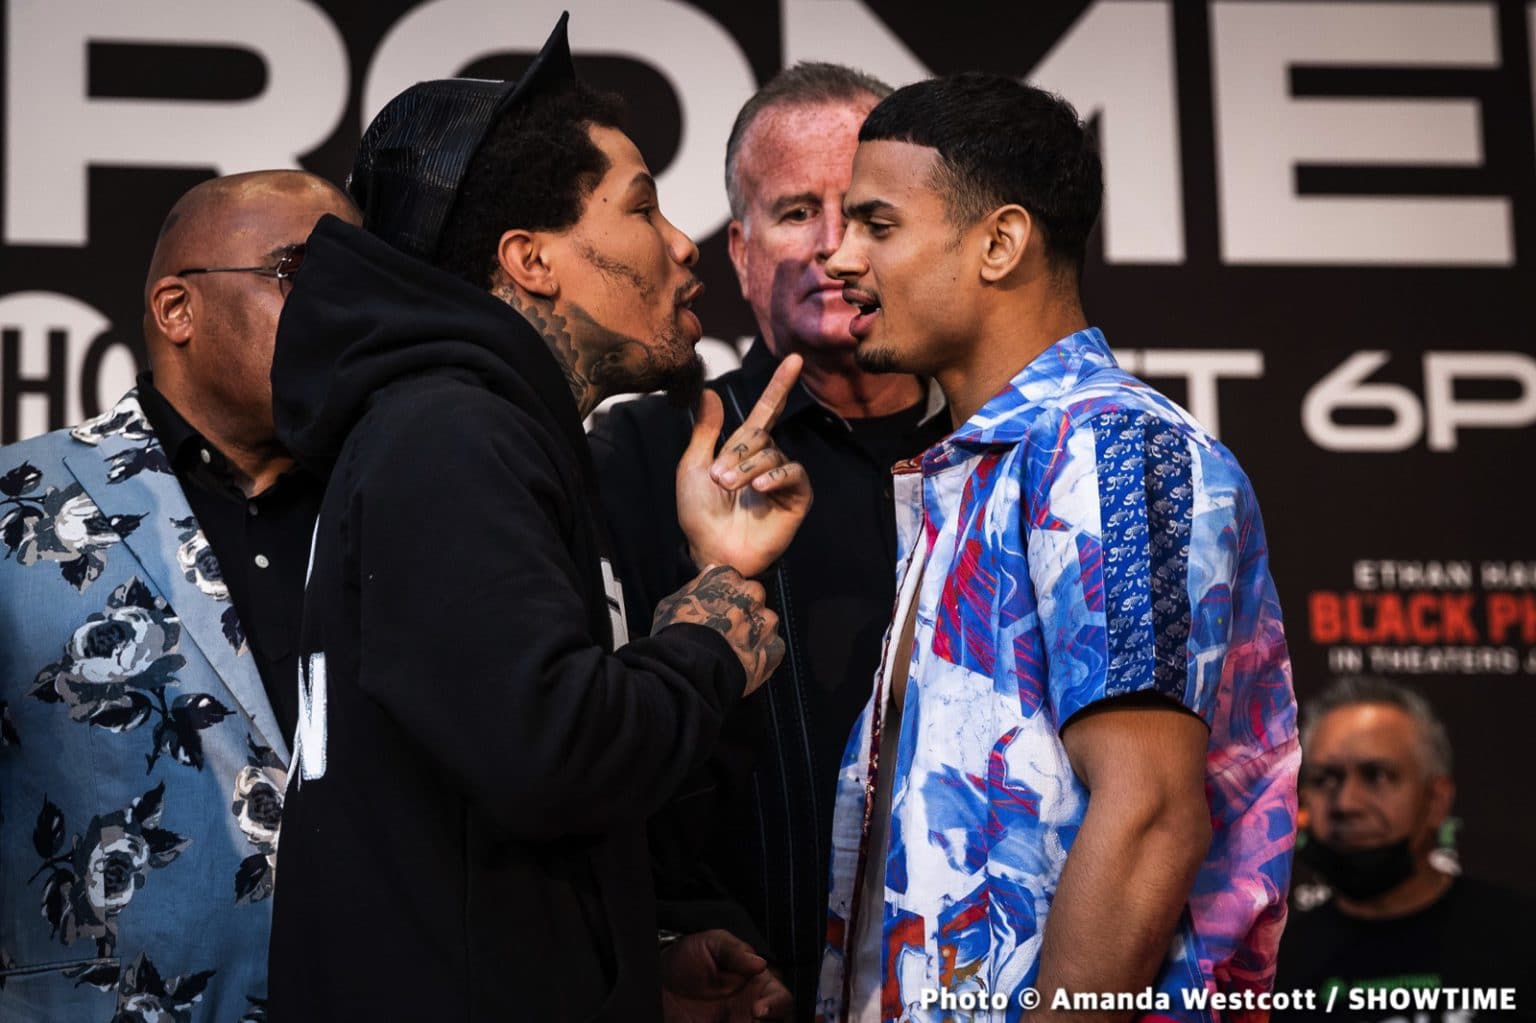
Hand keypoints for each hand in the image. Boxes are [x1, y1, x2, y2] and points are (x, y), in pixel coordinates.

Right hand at [653, 565, 784, 694]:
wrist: (691, 670)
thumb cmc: (676, 635)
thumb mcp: (673, 602)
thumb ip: (695, 584)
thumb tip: (710, 571)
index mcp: (727, 579)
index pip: (732, 579)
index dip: (724, 597)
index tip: (715, 611)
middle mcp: (751, 594)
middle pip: (753, 598)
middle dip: (743, 611)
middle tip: (725, 631)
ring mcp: (765, 622)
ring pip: (765, 622)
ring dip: (755, 633)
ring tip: (734, 650)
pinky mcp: (774, 648)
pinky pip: (773, 647)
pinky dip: (762, 655)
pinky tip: (744, 663)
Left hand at [660, 929, 794, 1022]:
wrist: (658, 982)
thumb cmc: (687, 959)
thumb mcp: (710, 944)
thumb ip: (735, 950)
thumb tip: (760, 963)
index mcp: (756, 984)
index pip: (781, 998)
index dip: (776, 1005)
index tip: (757, 1009)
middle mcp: (752, 1009)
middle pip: (779, 1022)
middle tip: (749, 1019)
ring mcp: (738, 1022)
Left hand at [677, 355, 812, 577]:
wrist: (711, 551)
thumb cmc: (699, 514)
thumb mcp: (694, 466)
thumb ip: (705, 430)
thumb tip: (711, 392)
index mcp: (743, 450)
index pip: (765, 411)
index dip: (778, 385)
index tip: (793, 359)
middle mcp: (766, 461)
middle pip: (760, 434)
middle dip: (737, 452)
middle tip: (719, 478)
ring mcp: (783, 480)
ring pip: (773, 453)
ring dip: (748, 468)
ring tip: (730, 487)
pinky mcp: (796, 500)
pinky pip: (794, 474)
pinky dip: (775, 476)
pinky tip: (760, 488)